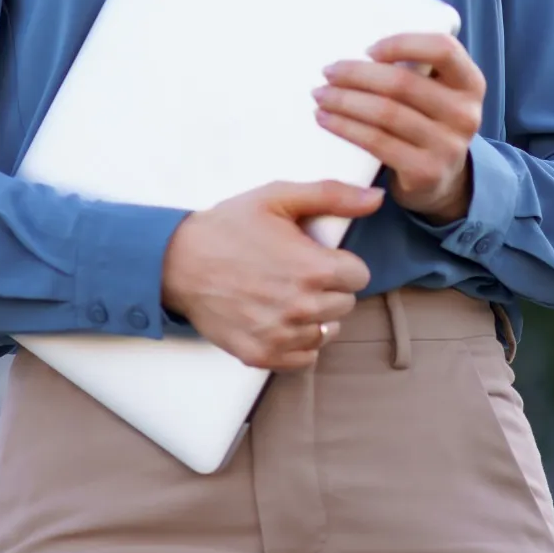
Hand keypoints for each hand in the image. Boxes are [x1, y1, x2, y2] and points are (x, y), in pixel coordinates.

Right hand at [160, 180, 381, 370]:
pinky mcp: (262, 355)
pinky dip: (297, 341)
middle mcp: (302, 308)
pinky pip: (305, 357)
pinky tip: (277, 318)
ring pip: (327, 331)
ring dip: (315, 316)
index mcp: (313, 269)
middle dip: (329, 288)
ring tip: (285, 295)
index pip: (359, 276)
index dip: (340, 263)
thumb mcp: (277, 198)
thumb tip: (376, 198)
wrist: (177, 262)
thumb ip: (331, 195)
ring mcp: (281, 335)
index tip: (317, 257)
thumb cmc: (228, 227)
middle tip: (296, 273)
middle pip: (345, 305)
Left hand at [313, 0, 484, 223]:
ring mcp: (448, 146)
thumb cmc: (427, 108)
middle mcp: (466, 112)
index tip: (368, 46)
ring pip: (386, 117)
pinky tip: (325, 120)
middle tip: (324, 70)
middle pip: (402, 85)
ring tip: (317, 95)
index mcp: (469, 80)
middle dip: (356, 76)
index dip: (403, 44)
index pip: (442, 49)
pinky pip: (379, 146)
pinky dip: (346, 130)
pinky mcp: (426, 173)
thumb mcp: (431, 68)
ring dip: (344, 103)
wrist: (441, 176)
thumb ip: (422, 16)